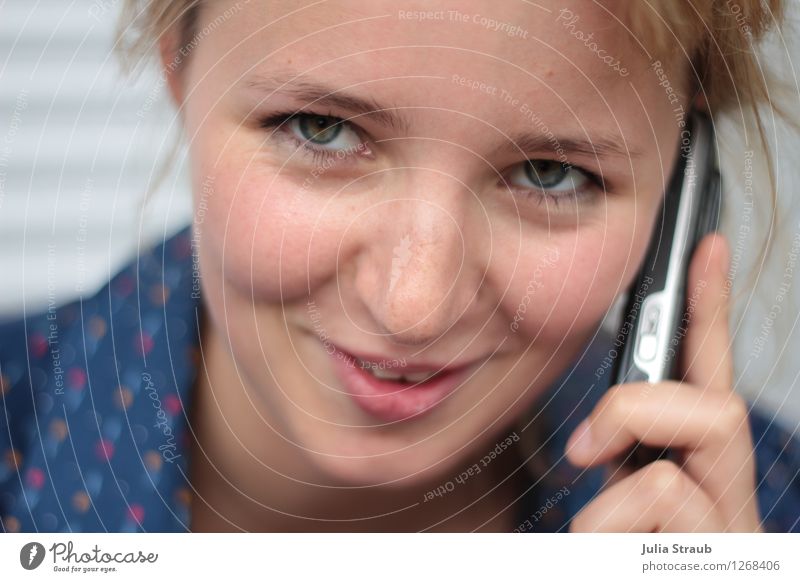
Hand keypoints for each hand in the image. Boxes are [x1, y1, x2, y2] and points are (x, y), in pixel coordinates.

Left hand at [564, 233, 761, 531]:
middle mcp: (731, 496)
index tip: (707, 246)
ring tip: (599, 536)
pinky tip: (610, 556)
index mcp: (700, 471)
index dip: (712, 307)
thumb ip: (619, 461)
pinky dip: (605, 534)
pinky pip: (646, 521)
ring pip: (669, 477)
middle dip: (633, 413)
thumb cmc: (630, 554)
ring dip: (609, 503)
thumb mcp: (618, 500)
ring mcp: (730, 534)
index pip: (712, 375)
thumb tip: (589, 439)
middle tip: (585, 449)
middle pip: (721, 412)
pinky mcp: (719, 561)